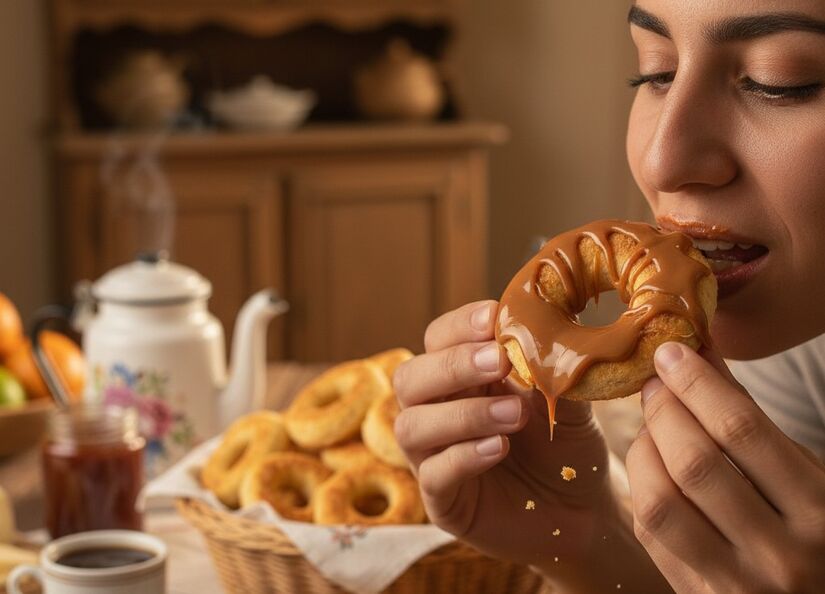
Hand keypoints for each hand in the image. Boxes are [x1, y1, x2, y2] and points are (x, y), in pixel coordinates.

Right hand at [393, 300, 615, 565]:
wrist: (583, 510)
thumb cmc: (566, 445)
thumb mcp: (567, 400)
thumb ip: (552, 367)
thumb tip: (547, 327)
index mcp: (462, 377)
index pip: (438, 339)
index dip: (458, 326)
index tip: (492, 318)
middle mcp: (437, 411)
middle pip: (410, 378)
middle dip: (451, 365)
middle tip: (497, 361)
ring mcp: (434, 457)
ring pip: (412, 426)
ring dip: (462, 414)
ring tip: (513, 415)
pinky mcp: (443, 500)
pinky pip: (433, 475)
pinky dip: (462, 457)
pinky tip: (498, 448)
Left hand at [627, 342, 824, 592]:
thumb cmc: (820, 533)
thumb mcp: (809, 476)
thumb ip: (752, 420)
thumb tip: (700, 354)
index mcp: (820, 510)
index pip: (741, 430)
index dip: (697, 383)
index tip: (671, 353)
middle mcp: (780, 553)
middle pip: (693, 463)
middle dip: (664, 410)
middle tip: (654, 384)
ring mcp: (736, 585)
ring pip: (660, 503)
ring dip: (643, 450)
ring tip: (650, 426)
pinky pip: (652, 535)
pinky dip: (643, 489)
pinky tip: (651, 466)